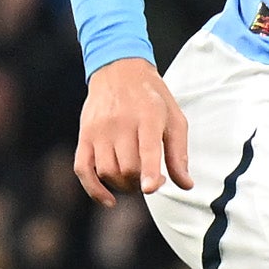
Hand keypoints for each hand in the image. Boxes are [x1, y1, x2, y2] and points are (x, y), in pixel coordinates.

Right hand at [73, 55, 189, 204]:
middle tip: (149, 178)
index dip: (149, 171)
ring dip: (122, 186)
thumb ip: (179, 154)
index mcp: (148, 115)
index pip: (147, 148)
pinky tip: (109, 199)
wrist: (119, 69)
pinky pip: (83, 169)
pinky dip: (94, 189)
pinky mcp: (85, 135)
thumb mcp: (174, 118)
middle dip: (141, 183)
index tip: (150, 188)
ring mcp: (99, 130)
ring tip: (133, 180)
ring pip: (107, 171)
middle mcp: (121, 122)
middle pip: (127, 167)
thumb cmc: (152, 97)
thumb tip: (185, 185)